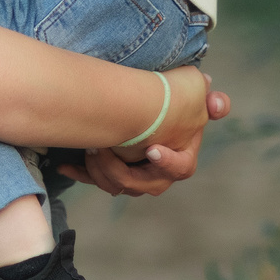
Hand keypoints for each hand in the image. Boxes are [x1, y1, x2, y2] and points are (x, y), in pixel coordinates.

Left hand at [59, 72, 227, 196]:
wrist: (143, 106)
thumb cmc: (171, 101)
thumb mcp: (192, 93)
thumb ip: (210, 100)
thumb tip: (216, 103)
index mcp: (181, 156)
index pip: (180, 168)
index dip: (168, 162)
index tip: (152, 150)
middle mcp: (160, 174)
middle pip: (144, 184)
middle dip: (121, 169)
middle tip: (102, 149)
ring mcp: (135, 179)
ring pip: (118, 186)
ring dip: (101, 171)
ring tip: (89, 149)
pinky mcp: (112, 176)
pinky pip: (96, 181)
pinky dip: (81, 174)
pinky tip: (63, 165)